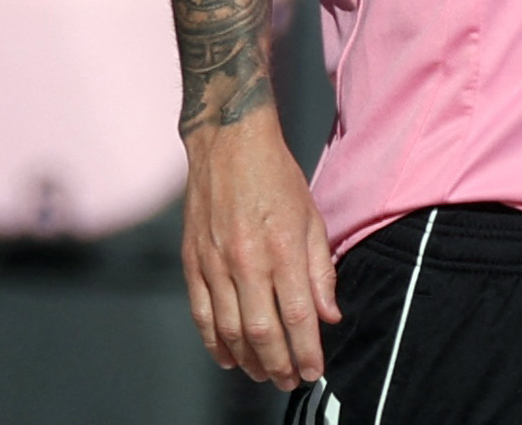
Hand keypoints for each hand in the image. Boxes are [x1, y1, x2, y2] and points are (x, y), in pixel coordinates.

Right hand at [181, 118, 339, 389]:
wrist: (228, 141)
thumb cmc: (276, 176)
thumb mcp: (311, 217)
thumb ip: (320, 270)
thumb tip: (328, 316)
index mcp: (282, 248)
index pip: (298, 316)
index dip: (307, 352)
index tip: (314, 371)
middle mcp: (246, 260)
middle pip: (263, 331)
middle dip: (278, 364)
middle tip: (289, 381)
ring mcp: (215, 262)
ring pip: (229, 329)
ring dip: (247, 360)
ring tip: (263, 374)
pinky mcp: (192, 261)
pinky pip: (202, 313)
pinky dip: (214, 342)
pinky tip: (228, 357)